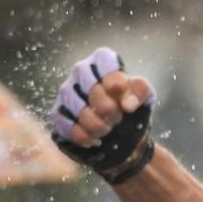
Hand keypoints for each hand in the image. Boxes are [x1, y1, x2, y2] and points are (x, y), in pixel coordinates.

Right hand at [48, 47, 157, 181]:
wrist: (120, 130)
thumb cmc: (130, 105)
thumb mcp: (144, 95)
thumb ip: (140, 91)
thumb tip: (127, 104)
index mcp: (102, 61)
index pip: (105, 62)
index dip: (116, 83)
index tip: (124, 99)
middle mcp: (81, 71)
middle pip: (92, 88)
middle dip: (109, 109)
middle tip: (118, 118)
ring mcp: (66, 91)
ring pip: (79, 108)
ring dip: (98, 126)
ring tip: (107, 130)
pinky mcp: (58, 112)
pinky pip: (67, 125)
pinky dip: (84, 137)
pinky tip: (95, 139)